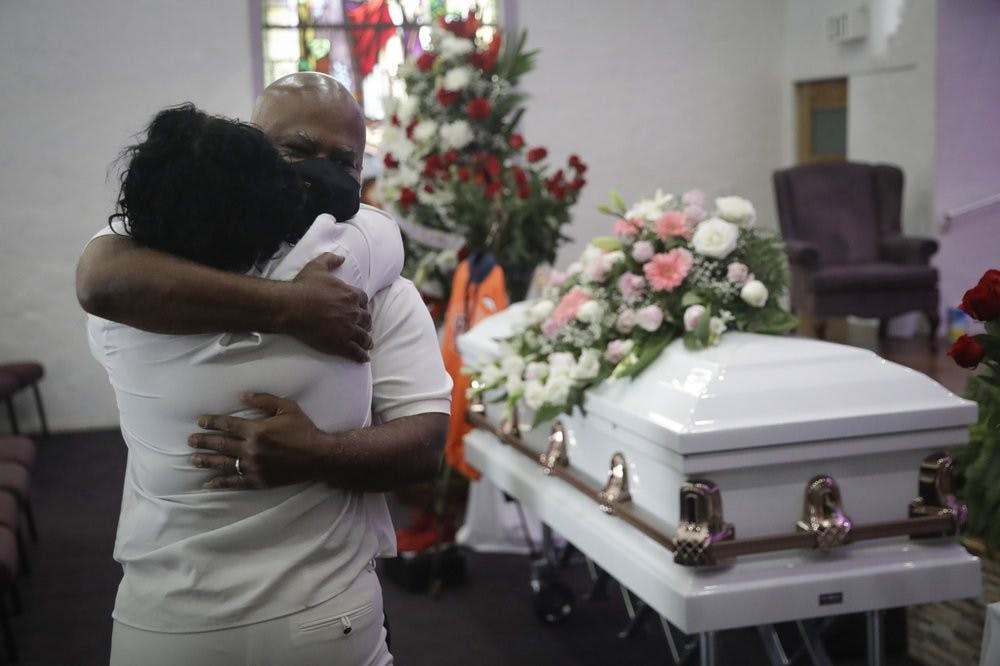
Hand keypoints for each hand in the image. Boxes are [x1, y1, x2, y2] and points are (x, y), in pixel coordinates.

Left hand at [188, 393, 327, 489]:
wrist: (318, 457)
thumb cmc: (304, 430)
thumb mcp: (287, 408)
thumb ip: (264, 400)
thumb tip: (243, 395)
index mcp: (256, 430)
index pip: (228, 425)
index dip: (212, 422)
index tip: (200, 422)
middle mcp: (251, 449)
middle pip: (221, 444)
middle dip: (204, 441)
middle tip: (190, 440)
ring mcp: (253, 467)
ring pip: (224, 463)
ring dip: (207, 461)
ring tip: (193, 459)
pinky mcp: (258, 480)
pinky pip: (235, 482)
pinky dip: (221, 482)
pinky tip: (209, 482)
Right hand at [282, 253, 371, 360]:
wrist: (291, 307)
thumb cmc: (303, 287)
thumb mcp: (317, 266)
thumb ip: (331, 259)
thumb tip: (341, 257)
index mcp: (351, 295)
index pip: (364, 301)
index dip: (362, 306)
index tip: (361, 310)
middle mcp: (353, 312)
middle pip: (366, 319)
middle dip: (365, 323)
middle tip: (363, 327)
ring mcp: (348, 329)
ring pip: (364, 337)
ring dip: (367, 341)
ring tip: (367, 344)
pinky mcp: (340, 344)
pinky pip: (356, 352)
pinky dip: (362, 356)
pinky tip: (364, 358)